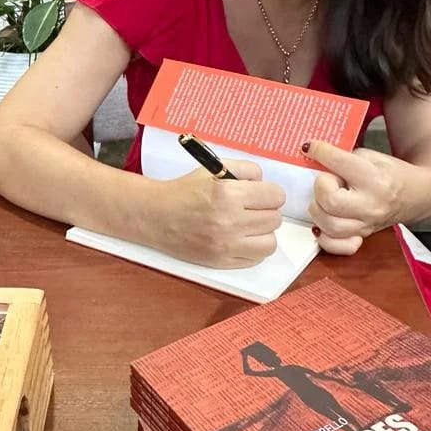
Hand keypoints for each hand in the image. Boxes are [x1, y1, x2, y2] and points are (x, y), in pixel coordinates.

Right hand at [152, 160, 285, 267]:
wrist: (155, 216)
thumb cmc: (184, 191)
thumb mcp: (212, 169)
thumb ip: (245, 169)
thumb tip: (265, 183)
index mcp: (228, 194)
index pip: (275, 196)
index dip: (270, 192)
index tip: (261, 194)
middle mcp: (229, 221)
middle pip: (275, 218)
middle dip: (265, 211)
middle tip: (250, 208)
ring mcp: (225, 245)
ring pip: (270, 242)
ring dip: (263, 232)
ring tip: (248, 225)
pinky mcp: (220, 261)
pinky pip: (256, 259)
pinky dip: (253, 249)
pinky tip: (240, 239)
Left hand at [303, 140, 407, 255]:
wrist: (416, 194)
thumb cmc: (390, 173)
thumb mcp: (370, 156)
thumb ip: (342, 157)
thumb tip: (312, 156)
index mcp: (375, 179)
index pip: (338, 163)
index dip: (319, 151)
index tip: (310, 147)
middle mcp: (371, 205)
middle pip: (330, 201)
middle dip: (320, 186)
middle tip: (327, 181)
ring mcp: (366, 224)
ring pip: (329, 225)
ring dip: (318, 209)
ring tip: (326, 199)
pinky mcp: (361, 236)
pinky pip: (336, 246)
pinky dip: (324, 236)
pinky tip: (323, 223)